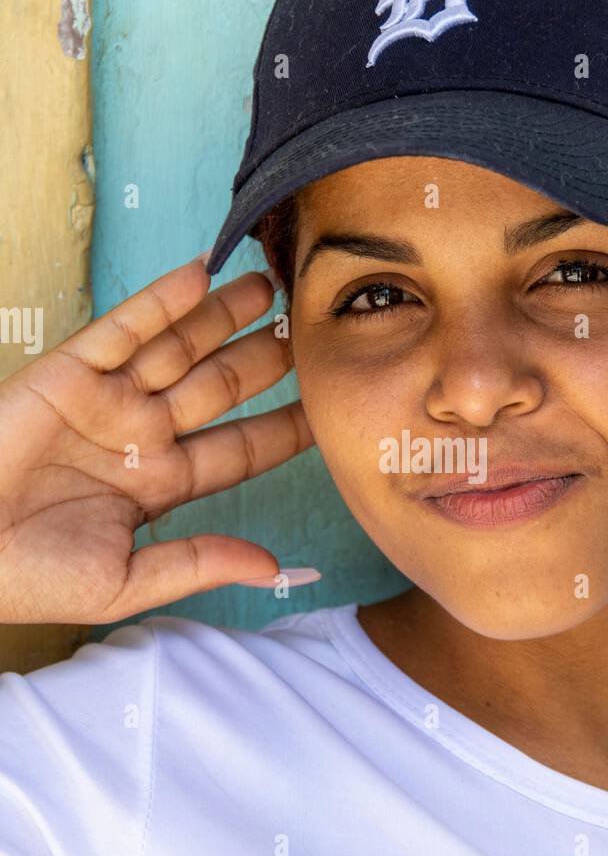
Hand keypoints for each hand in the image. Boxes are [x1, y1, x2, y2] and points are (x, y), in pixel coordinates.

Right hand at [0, 252, 314, 623]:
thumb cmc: (29, 578)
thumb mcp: (126, 582)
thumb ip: (198, 564)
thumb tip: (272, 567)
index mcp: (162, 484)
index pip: (240, 450)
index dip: (285, 429)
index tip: (330, 409)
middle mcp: (143, 435)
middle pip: (220, 387)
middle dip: (265, 359)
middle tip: (311, 327)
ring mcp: (108, 399)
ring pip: (180, 348)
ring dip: (223, 316)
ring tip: (269, 285)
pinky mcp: (68, 372)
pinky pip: (123, 329)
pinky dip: (160, 300)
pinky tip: (201, 273)